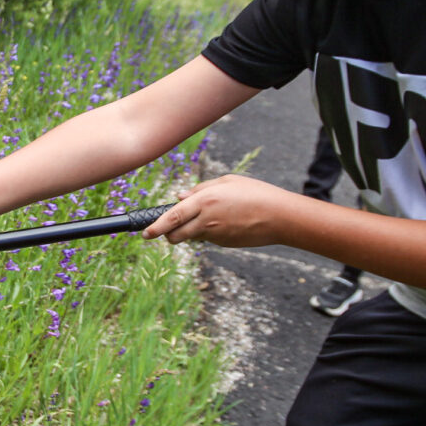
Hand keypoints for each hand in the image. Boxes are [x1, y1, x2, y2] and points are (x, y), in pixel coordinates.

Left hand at [142, 175, 294, 247]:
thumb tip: (180, 197)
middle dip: (168, 235)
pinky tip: (228, 222)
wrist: (280, 217)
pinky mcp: (225, 244)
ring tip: (211, 218)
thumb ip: (200, 189)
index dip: (155, 227)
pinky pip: (210, 239)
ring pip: (192, 237)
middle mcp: (206, 220)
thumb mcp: (227, 182)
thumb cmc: (255, 193)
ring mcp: (216, 235)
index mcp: (204, 201)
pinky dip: (210, 232)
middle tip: (168, 231)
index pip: (172, 217)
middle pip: (176, 235)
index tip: (145, 233)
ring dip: (191, 232)